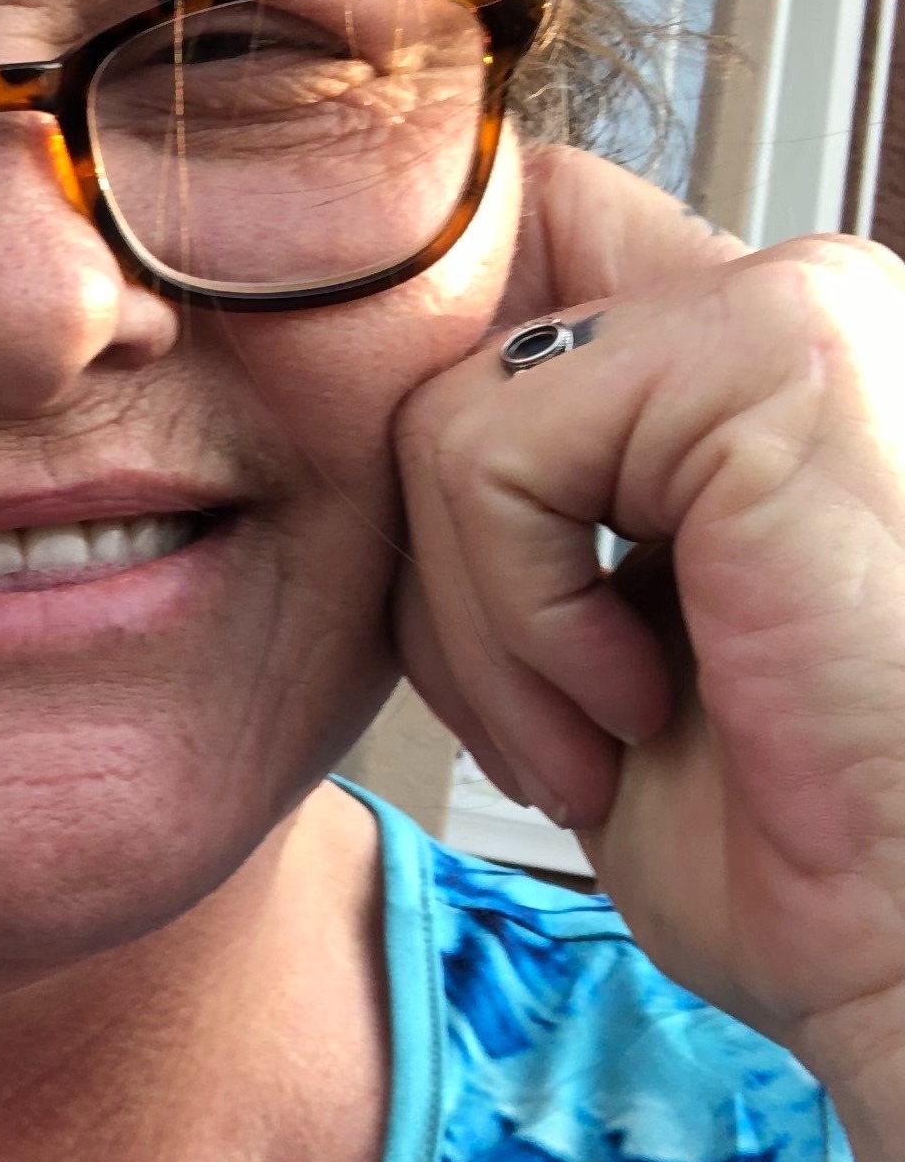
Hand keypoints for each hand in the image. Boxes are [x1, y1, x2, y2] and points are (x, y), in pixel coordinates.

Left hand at [392, 145, 904, 1161]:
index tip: (476, 651)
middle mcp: (782, 310)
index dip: (438, 479)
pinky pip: (483, 457)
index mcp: (752, 378)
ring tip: (608, 740)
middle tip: (548, 730)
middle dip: (442, 573)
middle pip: (447, 358)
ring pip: (446, 423)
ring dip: (482, 637)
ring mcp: (785, 311)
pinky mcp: (767, 353)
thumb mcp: (609, 652)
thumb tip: (358, 462)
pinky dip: (517, 623)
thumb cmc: (802, 854)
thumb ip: (522, 524)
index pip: (504, 307)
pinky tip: (639, 706)